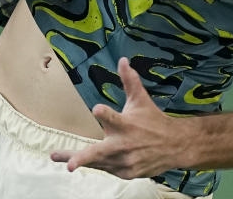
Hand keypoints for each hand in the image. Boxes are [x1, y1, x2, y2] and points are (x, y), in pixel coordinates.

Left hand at [50, 57, 187, 178]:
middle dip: (83, 158)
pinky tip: (82, 160)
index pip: (114, 118)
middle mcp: (125, 145)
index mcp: (127, 125)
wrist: (175, 146)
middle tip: (69, 165)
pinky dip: (97, 163)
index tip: (96, 109)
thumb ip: (129, 81)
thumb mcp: (141, 99)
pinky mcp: (126, 173)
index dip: (105, 114)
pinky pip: (106, 168)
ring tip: (57, 156)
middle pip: (101, 152)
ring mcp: (125, 162)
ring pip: (98, 163)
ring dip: (78, 160)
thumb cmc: (153, 120)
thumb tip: (122, 59)